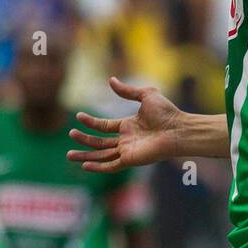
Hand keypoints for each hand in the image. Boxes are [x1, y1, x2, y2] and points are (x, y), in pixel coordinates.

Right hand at [68, 78, 184, 172]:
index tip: (78, 116)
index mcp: (128, 126)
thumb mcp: (146, 95)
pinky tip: (85, 166)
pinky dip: (98, 167)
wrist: (178, 129)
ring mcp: (128, 151)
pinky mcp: (130, 160)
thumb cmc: (167, 112)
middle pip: (100, 142)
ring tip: (69, 154)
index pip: (104, 126)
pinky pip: (111, 166)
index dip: (91, 122)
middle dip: (84, 140)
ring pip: (102, 155)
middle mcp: (126, 140)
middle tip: (70, 135)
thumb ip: (127, 91)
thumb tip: (110, 80)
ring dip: (86, 155)